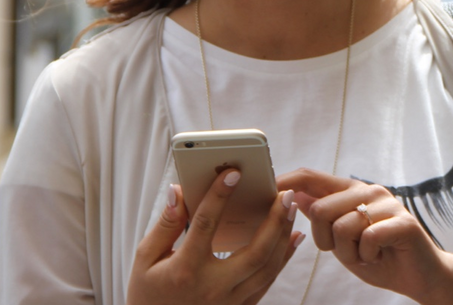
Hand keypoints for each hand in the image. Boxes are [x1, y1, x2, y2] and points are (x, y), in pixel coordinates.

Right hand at [127, 170, 301, 304]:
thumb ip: (165, 225)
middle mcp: (212, 287)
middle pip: (255, 252)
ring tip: (292, 209)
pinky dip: (283, 258)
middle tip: (286, 194)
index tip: (233, 174)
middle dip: (275, 221)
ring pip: (267, 268)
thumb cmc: (148, 294)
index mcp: (185, 270)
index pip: (205, 225)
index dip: (219, 197)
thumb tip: (179, 191)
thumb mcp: (146, 259)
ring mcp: (229, 301)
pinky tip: (292, 238)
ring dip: (283, 236)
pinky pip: (268, 281)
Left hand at [278, 168, 452, 304]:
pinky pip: (366, 238)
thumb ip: (322, 216)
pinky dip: (366, 256)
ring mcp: (389, 204)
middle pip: (320, 208)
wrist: (421, 276)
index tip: (267, 191)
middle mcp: (370, 191)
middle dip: (325, 240)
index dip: (287, 181)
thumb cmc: (380, 257)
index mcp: (352, 191)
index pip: (312, 176)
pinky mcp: (403, 222)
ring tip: (366, 254)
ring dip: (348, 252)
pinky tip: (379, 255)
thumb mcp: (342, 239)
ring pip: (341, 226)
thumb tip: (294, 194)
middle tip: (347, 251)